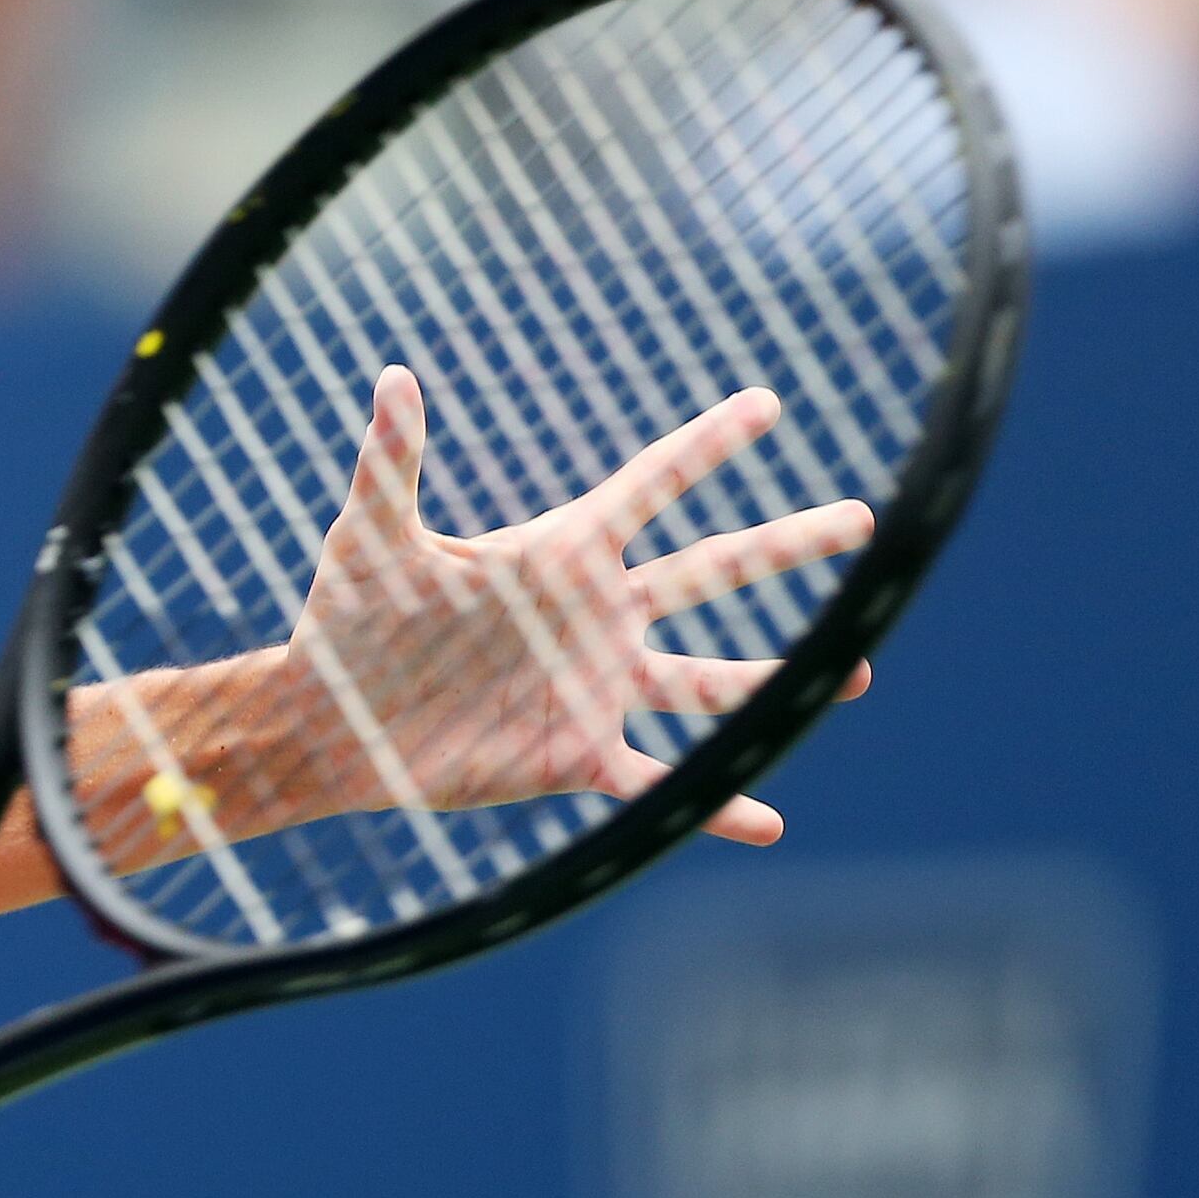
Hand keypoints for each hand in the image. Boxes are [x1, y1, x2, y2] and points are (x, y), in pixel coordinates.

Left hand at [283, 368, 872, 843]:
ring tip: (861, 670)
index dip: (705, 445)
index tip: (767, 404)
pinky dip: (716, 804)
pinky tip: (769, 821)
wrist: (329, 721)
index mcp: (558, 553)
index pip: (649, 487)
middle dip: (788, 546)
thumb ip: (392, 462)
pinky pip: (661, 781)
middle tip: (869, 520)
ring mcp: (595, 686)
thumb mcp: (371, 537)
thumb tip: (391, 376)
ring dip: (782, 678)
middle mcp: (594, 615)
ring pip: (711, 680)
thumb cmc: (346, 622)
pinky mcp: (577, 755)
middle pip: (712, 570)